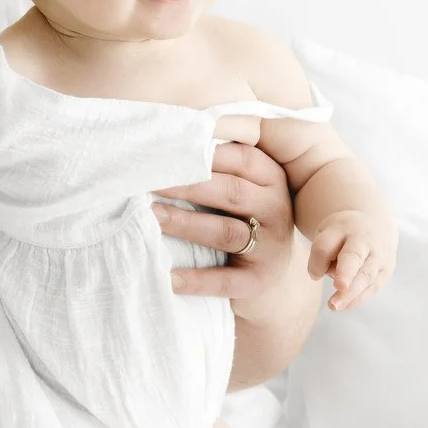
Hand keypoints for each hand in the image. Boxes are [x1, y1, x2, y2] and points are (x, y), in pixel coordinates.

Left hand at [151, 142, 297, 315]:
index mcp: (271, 179)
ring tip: (154, 217)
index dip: (204, 154)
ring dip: (186, 224)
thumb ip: (220, 168)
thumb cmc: (246, 219)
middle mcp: (276, 209)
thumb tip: (171, 146)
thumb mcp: (245, 189)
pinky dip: (197, 279)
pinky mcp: (259, 281)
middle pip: (230, 191)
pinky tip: (170, 278)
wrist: (278, 279)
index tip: (167, 150)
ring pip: (225, 231)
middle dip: (187, 185)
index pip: (241, 158)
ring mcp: (270, 247)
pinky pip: (225, 280)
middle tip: (150, 181)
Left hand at [309, 209, 397, 310]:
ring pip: (365, 276)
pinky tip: (344, 305)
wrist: (377, 224)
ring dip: (350, 293)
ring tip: (334, 306)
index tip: (314, 274)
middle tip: (339, 286)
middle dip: (347, 272)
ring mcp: (378, 256)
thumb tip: (318, 276)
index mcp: (343, 228)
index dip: (317, 262)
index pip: (325, 246)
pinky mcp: (385, 271)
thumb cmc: (343, 232)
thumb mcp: (327, 233)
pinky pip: (371, 287)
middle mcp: (364, 240)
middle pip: (353, 257)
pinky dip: (357, 298)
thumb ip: (321, 252)